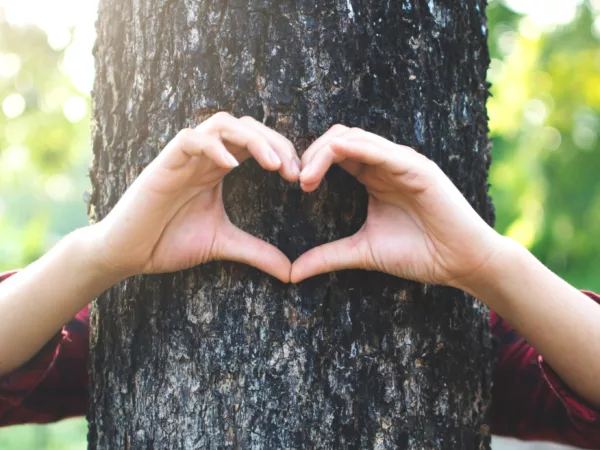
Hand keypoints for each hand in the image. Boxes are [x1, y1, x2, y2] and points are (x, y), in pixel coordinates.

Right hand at [90, 112, 300, 281]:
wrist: (128, 254)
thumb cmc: (169, 242)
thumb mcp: (223, 244)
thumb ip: (257, 252)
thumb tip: (291, 271)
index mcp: (218, 168)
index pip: (256, 142)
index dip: (282, 151)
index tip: (301, 178)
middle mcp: (204, 157)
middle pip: (245, 126)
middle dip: (275, 142)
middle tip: (294, 170)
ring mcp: (183, 158)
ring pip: (220, 124)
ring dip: (252, 139)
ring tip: (274, 165)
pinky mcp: (163, 166)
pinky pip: (189, 140)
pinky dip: (213, 147)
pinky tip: (232, 166)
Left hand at [291, 125, 502, 288]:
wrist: (460, 263)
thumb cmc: (418, 254)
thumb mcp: (363, 251)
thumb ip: (328, 256)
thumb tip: (292, 272)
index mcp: (373, 176)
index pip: (335, 154)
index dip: (310, 164)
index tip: (296, 187)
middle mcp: (386, 164)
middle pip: (339, 139)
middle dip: (312, 154)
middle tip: (296, 180)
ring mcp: (402, 163)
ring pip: (355, 138)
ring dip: (325, 152)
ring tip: (306, 178)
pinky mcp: (418, 168)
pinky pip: (381, 150)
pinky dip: (355, 147)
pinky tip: (334, 155)